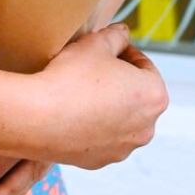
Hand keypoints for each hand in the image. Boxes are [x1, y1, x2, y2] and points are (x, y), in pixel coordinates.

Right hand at [29, 22, 168, 169]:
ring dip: (108, 104)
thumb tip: (122, 34)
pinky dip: (93, 124)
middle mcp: (146, 127)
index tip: (108, 48)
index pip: (146, 67)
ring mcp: (124, 148)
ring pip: (120, 118)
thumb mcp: (96, 43)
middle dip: (119, 80)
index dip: (126, 52)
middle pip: (136, 95)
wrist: (40, 118)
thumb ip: (116, 35)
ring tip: (82, 89)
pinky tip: (72, 110)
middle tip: (94, 67)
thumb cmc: (72, 78)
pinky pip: (102, 137)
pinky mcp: (101, 161)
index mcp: (154, 95)